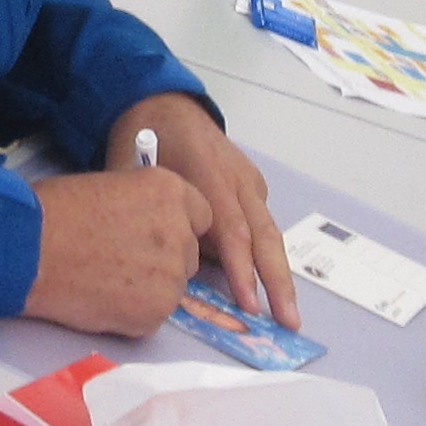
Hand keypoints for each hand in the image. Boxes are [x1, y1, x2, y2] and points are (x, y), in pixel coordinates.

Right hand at [24, 163, 206, 335]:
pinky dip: (132, 312)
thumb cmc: (53, 211)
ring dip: (148, 287)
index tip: (153, 235)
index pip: (200, 215)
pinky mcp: (156, 311)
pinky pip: (153, 315)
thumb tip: (146, 225)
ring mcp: (171, 275)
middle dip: (163, 259)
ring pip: (172, 287)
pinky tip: (100, 299)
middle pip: (187, 254)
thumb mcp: (110, 187)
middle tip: (122, 260)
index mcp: (170, 191)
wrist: (26, 249)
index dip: (175, 227)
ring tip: (105, 280)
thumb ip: (141, 206)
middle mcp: (180, 231)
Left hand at [110, 93, 290, 324]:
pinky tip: (271, 287)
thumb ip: (158, 220)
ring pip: (269, 231)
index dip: (241, 269)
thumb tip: (171, 271)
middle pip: (263, 235)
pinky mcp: (252, 185)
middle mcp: (238, 177)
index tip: (248, 303)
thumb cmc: (143, 143)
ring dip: (279, 274)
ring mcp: (250, 180)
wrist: (163, 105)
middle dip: (276, 281)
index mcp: (209, 173)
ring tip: (288, 313)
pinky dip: (267, 255)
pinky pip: (262, 223)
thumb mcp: (137, 178)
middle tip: (288, 320)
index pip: (232, 229)